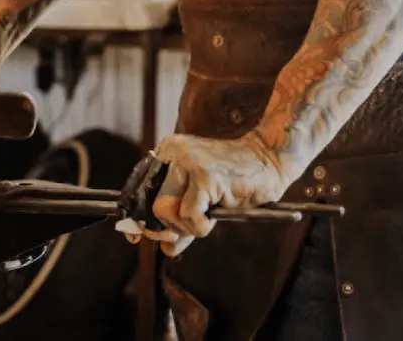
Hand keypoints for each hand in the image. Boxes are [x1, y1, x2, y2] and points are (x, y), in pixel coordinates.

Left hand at [123, 133, 289, 256]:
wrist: (268, 163)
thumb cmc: (235, 181)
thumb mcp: (201, 202)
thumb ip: (181, 222)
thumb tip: (165, 248)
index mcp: (166, 152)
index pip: (137, 188)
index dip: (134, 216)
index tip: (134, 237)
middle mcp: (173, 152)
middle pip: (149, 204)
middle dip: (163, 227)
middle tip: (186, 230)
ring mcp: (188, 162)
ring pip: (164, 211)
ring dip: (185, 228)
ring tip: (205, 220)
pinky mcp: (206, 176)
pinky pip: (188, 216)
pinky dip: (199, 227)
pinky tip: (212, 219)